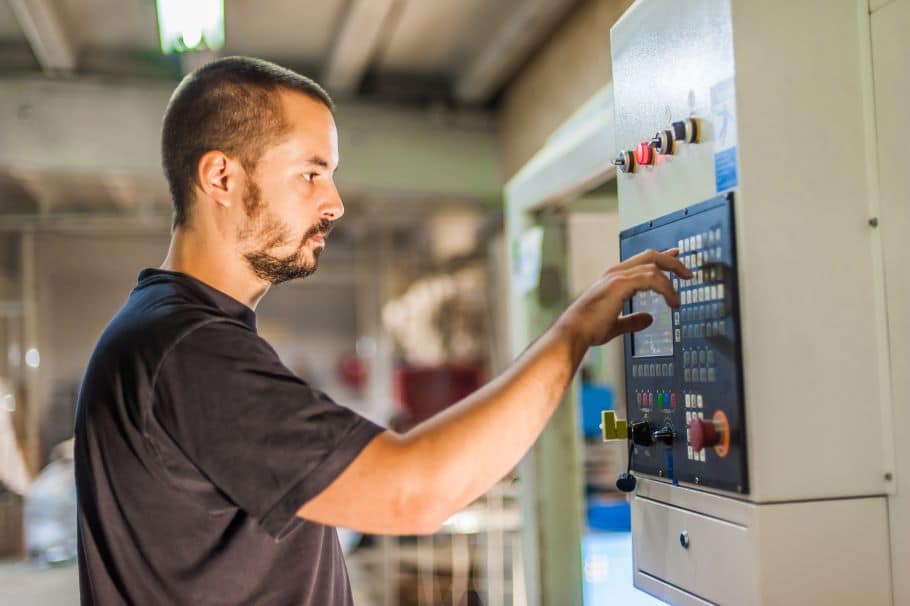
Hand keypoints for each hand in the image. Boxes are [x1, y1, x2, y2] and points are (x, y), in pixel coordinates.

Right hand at [557, 248, 691, 347]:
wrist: (574, 332)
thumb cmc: (588, 329)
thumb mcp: (615, 324)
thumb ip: (632, 321)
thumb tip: (648, 319)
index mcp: (613, 279)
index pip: (641, 261)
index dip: (661, 259)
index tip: (675, 257)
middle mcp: (615, 273)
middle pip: (650, 256)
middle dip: (671, 262)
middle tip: (687, 272)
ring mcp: (617, 276)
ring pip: (653, 265)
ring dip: (672, 277)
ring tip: (679, 297)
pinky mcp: (620, 284)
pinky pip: (651, 279)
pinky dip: (666, 289)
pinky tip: (672, 301)